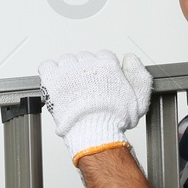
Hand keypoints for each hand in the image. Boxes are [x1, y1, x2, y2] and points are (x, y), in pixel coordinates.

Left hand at [37, 50, 153, 164]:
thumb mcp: (139, 101)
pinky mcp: (53, 78)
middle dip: (83, 72)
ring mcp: (69, 70)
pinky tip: (54, 84)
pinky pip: (47, 66)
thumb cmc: (114, 120)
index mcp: (108, 65)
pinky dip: (49, 73)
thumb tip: (130, 59)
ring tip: (69, 89)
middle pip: (83, 59)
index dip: (100, 70)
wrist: (94, 131)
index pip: (102, 56)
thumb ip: (140, 77)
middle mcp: (89, 64)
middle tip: (83, 89)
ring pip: (66, 61)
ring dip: (67, 72)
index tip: (98, 82)